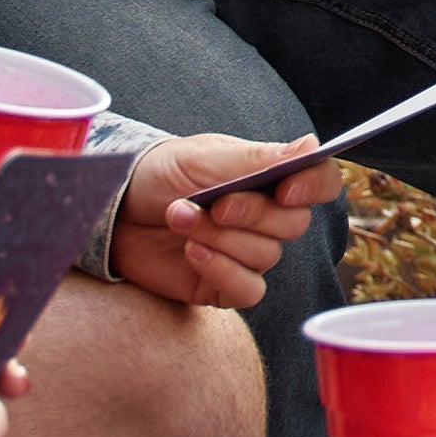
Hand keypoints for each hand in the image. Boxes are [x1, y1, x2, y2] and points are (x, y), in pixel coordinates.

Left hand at [119, 133, 335, 308]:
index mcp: (270, 178)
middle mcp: (266, 217)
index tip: (286, 188)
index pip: (320, 182)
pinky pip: (248, 289)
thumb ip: (259, 158)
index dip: (314, 187)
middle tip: (212, 203)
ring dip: (220, 238)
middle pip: (294, 224)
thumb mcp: (205, 157)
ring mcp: (247, 253)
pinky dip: (222, 270)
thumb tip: (313, 146)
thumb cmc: (161, 173)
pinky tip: (192, 253)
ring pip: (266, 256)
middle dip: (251, 214)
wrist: (115, 210)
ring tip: (178, 217)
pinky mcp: (225, 284)